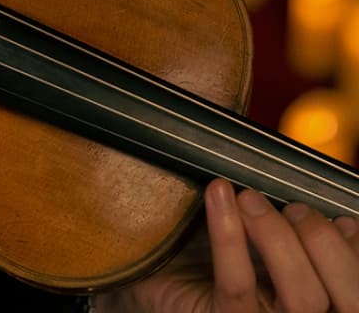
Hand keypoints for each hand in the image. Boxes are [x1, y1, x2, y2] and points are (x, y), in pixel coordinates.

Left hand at [93, 178, 358, 312]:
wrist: (156, 276)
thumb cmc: (212, 256)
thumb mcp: (263, 241)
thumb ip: (295, 229)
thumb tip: (328, 203)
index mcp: (317, 304)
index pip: (357, 289)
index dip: (356, 252)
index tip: (340, 218)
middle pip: (344, 297)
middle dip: (324, 242)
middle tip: (292, 206)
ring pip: (301, 296)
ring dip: (280, 236)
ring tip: (250, 198)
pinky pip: (237, 284)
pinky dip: (230, 234)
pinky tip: (220, 193)